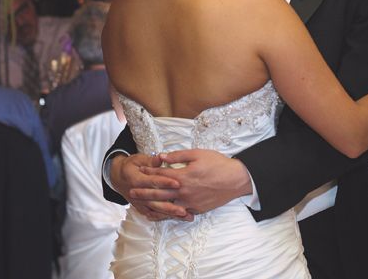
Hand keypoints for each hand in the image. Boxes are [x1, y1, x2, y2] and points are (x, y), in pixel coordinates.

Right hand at [110, 154, 186, 220]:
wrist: (118, 178)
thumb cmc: (131, 166)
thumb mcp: (138, 159)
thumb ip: (151, 161)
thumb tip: (161, 157)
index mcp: (136, 179)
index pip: (152, 182)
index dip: (165, 183)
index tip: (178, 183)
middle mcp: (137, 194)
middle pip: (155, 200)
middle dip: (170, 204)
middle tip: (184, 207)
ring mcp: (139, 203)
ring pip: (156, 210)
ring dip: (170, 213)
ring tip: (185, 215)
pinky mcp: (142, 208)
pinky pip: (154, 214)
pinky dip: (165, 217)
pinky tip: (177, 218)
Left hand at [137, 150, 251, 215]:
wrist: (236, 180)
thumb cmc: (218, 164)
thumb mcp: (197, 154)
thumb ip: (178, 155)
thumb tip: (161, 156)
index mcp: (183, 176)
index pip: (160, 174)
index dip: (149, 172)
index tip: (139, 170)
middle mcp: (184, 191)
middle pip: (159, 192)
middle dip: (144, 192)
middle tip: (131, 192)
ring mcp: (190, 203)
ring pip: (167, 206)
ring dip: (153, 205)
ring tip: (142, 205)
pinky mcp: (196, 210)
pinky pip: (179, 213)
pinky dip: (168, 213)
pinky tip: (161, 213)